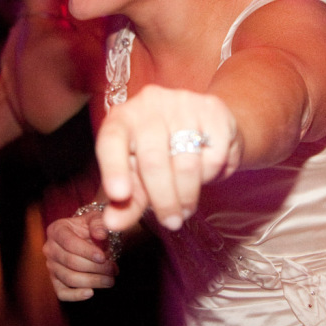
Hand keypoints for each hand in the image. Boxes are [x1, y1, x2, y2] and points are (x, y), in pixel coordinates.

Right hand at [43, 213, 117, 300]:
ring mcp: (50, 266)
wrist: (84, 236)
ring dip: (92, 281)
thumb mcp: (95, 218)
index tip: (103, 257)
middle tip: (113, 270)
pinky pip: (61, 292)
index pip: (69, 243)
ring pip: (69, 278)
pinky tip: (91, 292)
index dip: (87, 252)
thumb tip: (101, 234)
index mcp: (57, 230)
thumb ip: (99, 223)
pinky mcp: (54, 280)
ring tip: (110, 280)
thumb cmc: (90, 227)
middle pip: (71, 262)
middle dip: (95, 268)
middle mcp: (50, 248)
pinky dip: (75, 295)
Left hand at [97, 85, 239, 231]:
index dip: (113, 168)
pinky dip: (211, 175)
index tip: (119, 195)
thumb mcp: (139, 177)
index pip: (111, 141)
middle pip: (153, 160)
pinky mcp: (213, 109)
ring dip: (188, 194)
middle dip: (164, 200)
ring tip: (187, 205)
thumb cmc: (161, 155)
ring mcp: (183, 102)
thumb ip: (126, 201)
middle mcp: (149, 102)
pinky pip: (214, 156)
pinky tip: (205, 172)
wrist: (204, 128)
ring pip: (186, 163)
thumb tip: (113, 223)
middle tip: (172, 222)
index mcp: (121, 119)